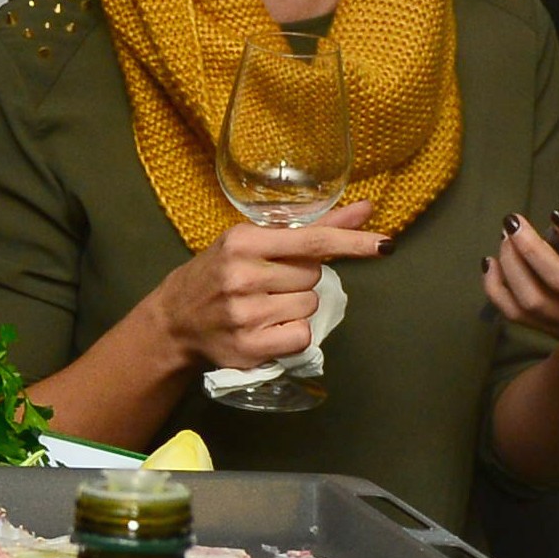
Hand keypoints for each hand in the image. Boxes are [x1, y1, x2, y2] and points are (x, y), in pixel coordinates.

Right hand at [146, 212, 386, 373]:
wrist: (174, 319)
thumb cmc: (221, 273)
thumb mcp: (254, 242)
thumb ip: (312, 228)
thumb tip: (366, 210)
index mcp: (243, 241)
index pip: (311, 241)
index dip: (351, 242)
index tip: (384, 245)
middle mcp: (242, 275)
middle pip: (313, 276)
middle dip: (301, 279)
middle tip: (270, 283)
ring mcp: (245, 314)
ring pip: (309, 306)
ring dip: (297, 306)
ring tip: (265, 305)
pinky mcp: (249, 347)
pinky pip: (301, 335)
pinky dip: (293, 333)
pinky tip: (268, 327)